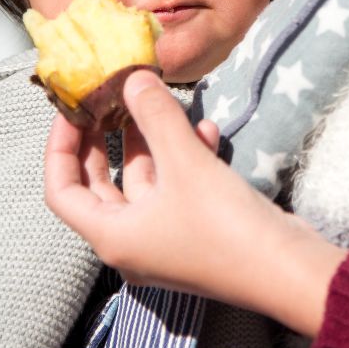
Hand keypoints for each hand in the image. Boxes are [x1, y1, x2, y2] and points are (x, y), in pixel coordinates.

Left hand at [44, 69, 346, 336]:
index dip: (61, 145)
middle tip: (109, 100)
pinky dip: (185, 160)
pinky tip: (208, 131)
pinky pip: (176, 190)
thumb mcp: (184, 162)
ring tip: (165, 105)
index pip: (61, 190)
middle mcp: (130, 242)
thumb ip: (154, 115)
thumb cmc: (224, 224)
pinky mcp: (195, 233)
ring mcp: (164, 240)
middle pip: (100, 185)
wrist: (287, 270)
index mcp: (111, 235)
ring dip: (153, 142)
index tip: (75, 108)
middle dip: (105, 140)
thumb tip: (131, 78)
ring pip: (144, 183)